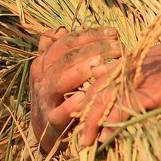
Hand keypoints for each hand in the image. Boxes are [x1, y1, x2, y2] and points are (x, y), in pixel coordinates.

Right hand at [30, 27, 121, 152]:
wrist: (47, 131)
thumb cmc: (59, 95)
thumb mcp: (56, 71)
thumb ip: (60, 51)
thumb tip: (59, 29)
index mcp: (45, 63)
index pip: (66, 42)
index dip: (89, 35)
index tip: (113, 33)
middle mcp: (43, 79)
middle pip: (65, 58)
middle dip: (93, 49)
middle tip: (118, 46)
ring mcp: (45, 100)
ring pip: (58, 81)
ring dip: (80, 72)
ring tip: (102, 64)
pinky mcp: (51, 122)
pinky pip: (58, 113)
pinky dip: (70, 106)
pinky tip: (84, 97)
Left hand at [76, 38, 160, 144]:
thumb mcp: (157, 59)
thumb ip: (133, 68)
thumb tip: (105, 71)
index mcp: (132, 60)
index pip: (98, 80)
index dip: (86, 99)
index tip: (79, 116)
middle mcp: (131, 67)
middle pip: (96, 91)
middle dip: (82, 114)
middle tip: (76, 135)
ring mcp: (140, 80)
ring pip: (105, 101)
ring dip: (91, 123)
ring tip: (85, 142)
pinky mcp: (153, 92)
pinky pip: (124, 110)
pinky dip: (112, 123)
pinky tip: (104, 136)